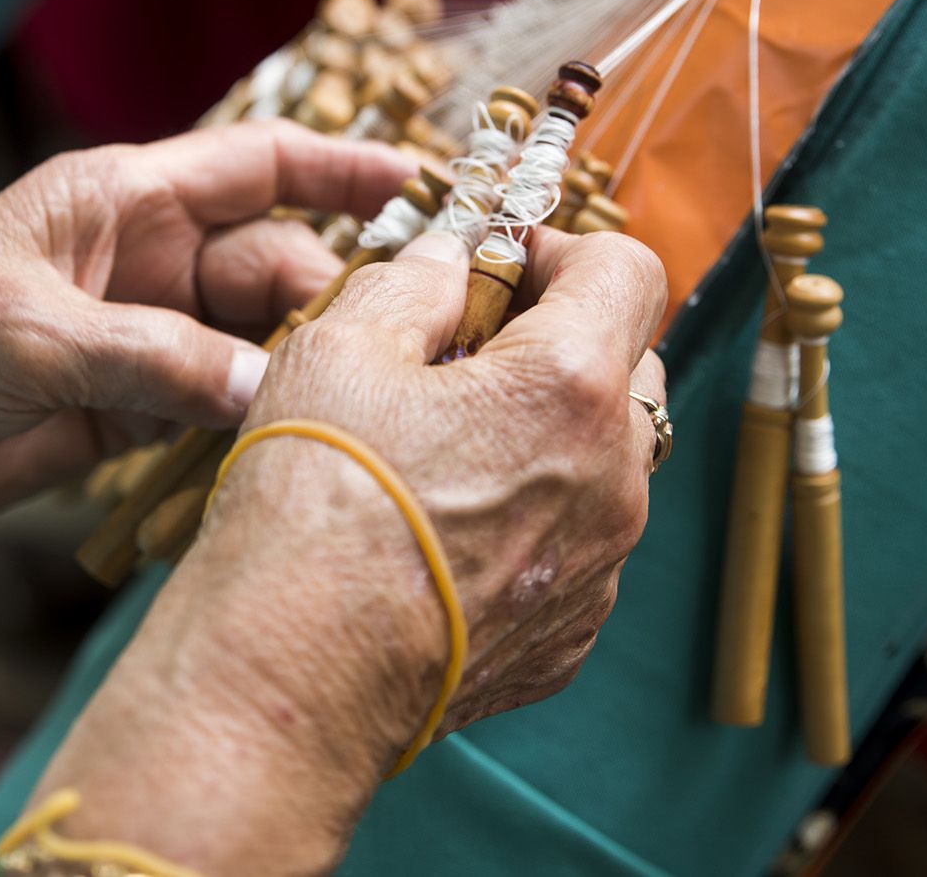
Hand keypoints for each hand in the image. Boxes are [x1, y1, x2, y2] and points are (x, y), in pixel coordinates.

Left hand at [0, 121, 411, 542]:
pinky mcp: (129, 417)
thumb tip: (271, 392)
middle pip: (273, 266)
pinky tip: (289, 454)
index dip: (340, 168)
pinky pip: (215, 417)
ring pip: (254, 348)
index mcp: (120, 202)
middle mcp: (146, 265)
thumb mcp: (30, 334)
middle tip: (389, 347)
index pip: (255, 166)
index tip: (423, 183)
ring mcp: (143, 343)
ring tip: (357, 406)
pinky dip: (251, 433)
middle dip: (330, 297)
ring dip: (298, 373)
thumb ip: (154, 359)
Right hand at [26, 226, 666, 873]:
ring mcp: (600, 568)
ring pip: (609, 461)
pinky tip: (448, 533)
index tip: (503, 268)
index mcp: (569, 388)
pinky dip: (536, 520)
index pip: (627, 269)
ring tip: (450, 449)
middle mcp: (612, 479)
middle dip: (565, 337)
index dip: (564, 249)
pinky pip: (579, 547)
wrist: (294, 678)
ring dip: (552, 432)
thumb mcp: (338, 349)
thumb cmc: (311, 505)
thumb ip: (414, 283)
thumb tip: (452, 262)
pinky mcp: (570, 637)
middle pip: (633, 364)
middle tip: (469, 351)